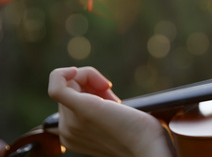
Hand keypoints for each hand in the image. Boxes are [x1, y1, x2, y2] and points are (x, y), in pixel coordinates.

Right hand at [48, 67, 174, 156]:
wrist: (149, 147)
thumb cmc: (143, 135)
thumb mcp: (116, 120)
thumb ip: (103, 111)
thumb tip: (102, 92)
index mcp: (73, 136)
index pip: (72, 100)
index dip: (91, 91)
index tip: (112, 99)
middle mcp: (67, 132)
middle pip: (70, 90)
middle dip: (93, 84)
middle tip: (115, 100)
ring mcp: (71, 122)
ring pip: (69, 83)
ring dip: (91, 79)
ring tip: (112, 99)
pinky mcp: (80, 109)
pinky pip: (56, 86)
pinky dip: (61, 74)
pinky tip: (75, 70)